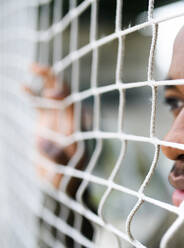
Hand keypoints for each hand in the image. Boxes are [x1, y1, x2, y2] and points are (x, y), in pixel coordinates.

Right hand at [25, 64, 77, 190]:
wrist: (62, 185)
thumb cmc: (66, 182)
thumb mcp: (61, 175)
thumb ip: (55, 159)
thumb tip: (41, 142)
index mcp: (76, 129)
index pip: (72, 106)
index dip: (63, 95)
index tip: (50, 93)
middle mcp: (69, 120)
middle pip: (65, 93)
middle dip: (53, 80)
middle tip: (36, 68)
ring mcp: (58, 119)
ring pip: (53, 94)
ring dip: (45, 80)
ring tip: (32, 66)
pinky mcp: (48, 122)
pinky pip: (41, 104)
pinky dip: (32, 94)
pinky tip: (21, 86)